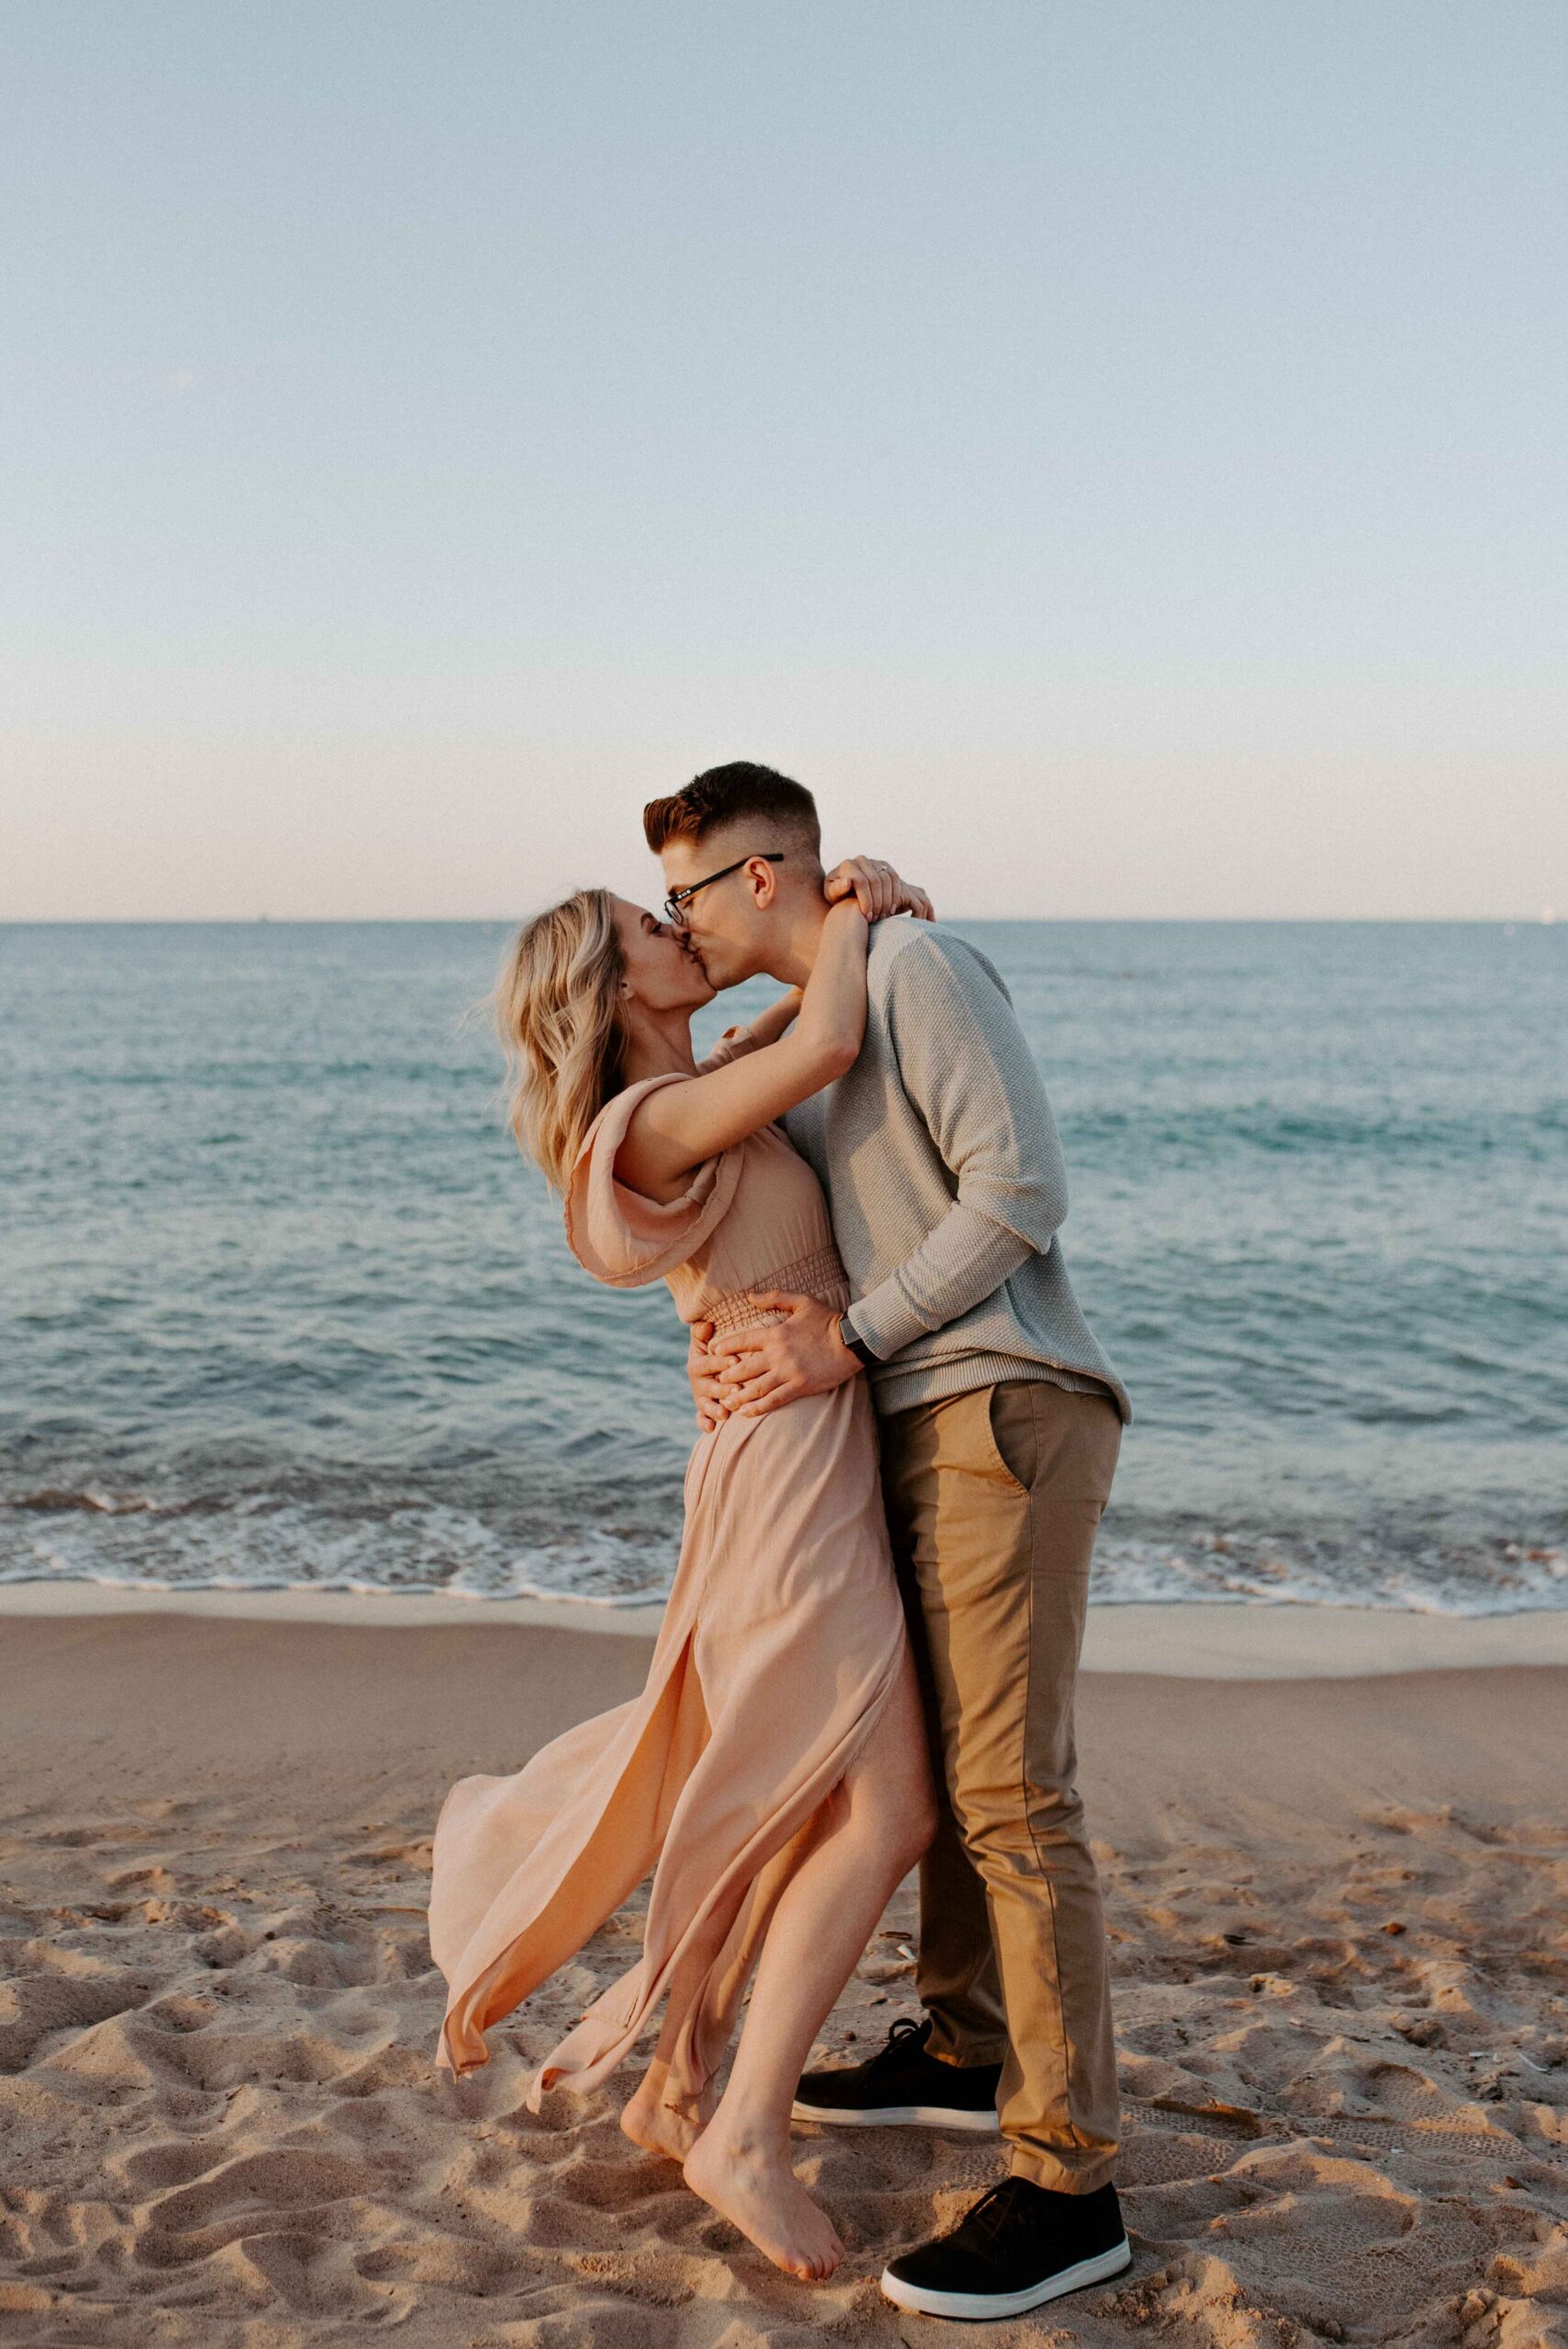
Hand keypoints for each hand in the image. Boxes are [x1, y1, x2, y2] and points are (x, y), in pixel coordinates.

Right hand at [686, 1318, 727, 1431]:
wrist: (713, 1365)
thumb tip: (705, 1324)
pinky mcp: (704, 1410)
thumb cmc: (715, 1349)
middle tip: (736, 1391)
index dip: (720, 1362)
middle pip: (708, 1387)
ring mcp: (701, 1397)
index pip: (708, 1363)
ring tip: (725, 1414)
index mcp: (697, 1363)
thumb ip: (703, 1332)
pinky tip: (711, 1429)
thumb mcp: (707, 1339)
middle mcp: (698, 1382)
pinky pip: (701, 1418)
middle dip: (722, 1389)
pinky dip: (704, 1424)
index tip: (736, 1360)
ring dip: (714, 1410)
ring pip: (705, 1405)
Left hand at [708, 1290, 862, 1418]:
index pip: (743, 1341)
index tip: (713, 1352)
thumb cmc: (828, 1320)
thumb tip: (750, 1297)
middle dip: (727, 1376)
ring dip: (738, 1396)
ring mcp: (788, 1373)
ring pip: (756, 1388)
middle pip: (744, 1368)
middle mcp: (778, 1355)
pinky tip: (746, 1412)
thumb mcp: (802, 1302)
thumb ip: (774, 1298)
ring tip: (725, 1401)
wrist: (852, 1341)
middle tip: (716, 1380)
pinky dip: (758, 1407)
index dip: (725, 1347)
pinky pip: (774, 1400)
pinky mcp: (800, 1386)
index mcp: (776, 1334)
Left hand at [823, 856, 933, 922]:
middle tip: (876, 919)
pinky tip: (891, 910)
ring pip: (887, 879)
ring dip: (887, 900)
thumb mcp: (831, 895)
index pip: (861, 882)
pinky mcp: (884, 866)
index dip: (866, 901)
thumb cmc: (836, 896)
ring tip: (883, 916)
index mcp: (847, 865)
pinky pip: (895, 878)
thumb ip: (836, 889)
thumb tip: (847, 881)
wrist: (846, 890)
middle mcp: (861, 860)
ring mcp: (874, 861)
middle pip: (876, 881)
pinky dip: (895, 895)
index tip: (867, 917)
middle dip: (878, 902)